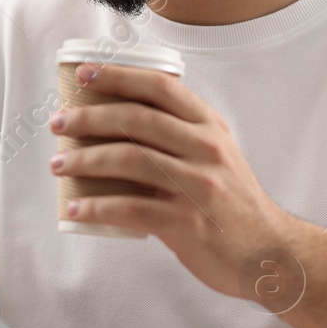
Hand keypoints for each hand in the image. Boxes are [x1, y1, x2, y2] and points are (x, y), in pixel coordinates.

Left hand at [49, 61, 294, 300]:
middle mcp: (206, 150)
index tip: (84, 75)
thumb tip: (119, 120)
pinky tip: (74, 208)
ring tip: (57, 165)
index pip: (161, 86)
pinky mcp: (187, 224)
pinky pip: (131, 209)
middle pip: (135, 119)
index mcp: (210, 127)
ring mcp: (198, 186)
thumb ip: (181, 136)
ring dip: (84, 160)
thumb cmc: (232, 203)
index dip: (118, 76)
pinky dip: (96, 207)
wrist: (268, 252)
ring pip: (128, 159)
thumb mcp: (217, 156)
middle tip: (58, 125)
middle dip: (88, 118)